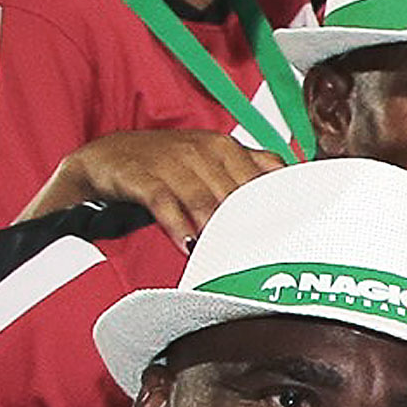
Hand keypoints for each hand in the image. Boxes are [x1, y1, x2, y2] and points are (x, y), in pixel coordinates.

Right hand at [27, 127, 281, 241]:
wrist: (107, 158)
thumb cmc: (169, 166)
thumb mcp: (213, 164)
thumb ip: (253, 175)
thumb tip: (299, 197)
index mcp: (227, 147)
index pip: (263, 179)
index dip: (278, 210)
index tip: (292, 237)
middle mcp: (203, 149)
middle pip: (238, 194)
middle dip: (250, 227)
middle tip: (263, 259)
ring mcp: (171, 161)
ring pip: (205, 200)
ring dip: (218, 231)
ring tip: (228, 258)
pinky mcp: (140, 175)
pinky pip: (164, 202)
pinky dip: (177, 225)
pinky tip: (188, 246)